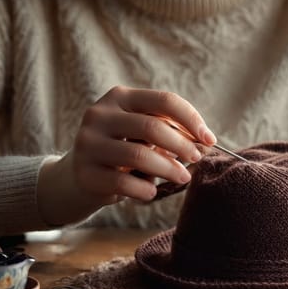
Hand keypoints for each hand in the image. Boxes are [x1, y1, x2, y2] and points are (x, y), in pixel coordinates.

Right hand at [37, 86, 215, 225]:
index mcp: (119, 97)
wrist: (77, 178)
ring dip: (169, 169)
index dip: (191, 119)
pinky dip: (145, 189)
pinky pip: (124, 183)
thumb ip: (167, 131)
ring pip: (139, 155)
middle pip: (152, 127)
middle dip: (182, 145)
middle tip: (197, 159)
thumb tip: (205, 140)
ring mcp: (88, 143)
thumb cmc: (121, 153)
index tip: (210, 139)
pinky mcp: (84, 173)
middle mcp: (99, 115)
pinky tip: (152, 191)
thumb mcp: (141, 134)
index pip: (163, 100)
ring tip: (183, 177)